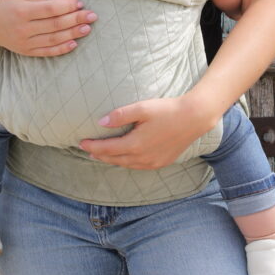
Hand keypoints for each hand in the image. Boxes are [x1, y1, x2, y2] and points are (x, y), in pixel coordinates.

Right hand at [0, 0, 96, 56]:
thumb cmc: (9, 7)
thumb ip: (43, 3)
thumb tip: (68, 7)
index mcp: (22, 11)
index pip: (49, 9)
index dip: (66, 6)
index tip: (80, 3)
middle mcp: (24, 28)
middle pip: (55, 25)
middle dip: (76, 20)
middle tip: (92, 16)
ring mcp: (25, 42)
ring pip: (53, 39)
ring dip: (73, 34)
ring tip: (87, 28)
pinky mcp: (27, 52)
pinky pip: (47, 52)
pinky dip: (62, 49)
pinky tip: (75, 43)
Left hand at [79, 96, 215, 169]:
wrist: (194, 118)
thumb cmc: (167, 110)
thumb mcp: (142, 108)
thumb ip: (120, 115)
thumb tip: (100, 122)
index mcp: (135, 145)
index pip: (107, 149)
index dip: (92, 146)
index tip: (81, 142)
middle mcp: (142, 158)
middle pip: (114, 159)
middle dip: (99, 154)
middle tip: (87, 150)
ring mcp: (152, 162)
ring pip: (126, 165)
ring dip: (112, 160)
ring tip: (101, 154)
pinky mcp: (161, 162)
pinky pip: (138, 166)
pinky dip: (126, 162)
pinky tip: (124, 157)